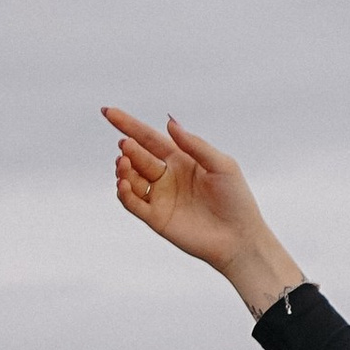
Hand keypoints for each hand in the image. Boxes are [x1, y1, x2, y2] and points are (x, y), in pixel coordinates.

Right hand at [103, 107, 304, 317]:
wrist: (240, 238)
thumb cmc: (236, 199)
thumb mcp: (221, 165)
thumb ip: (195, 145)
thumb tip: (170, 122)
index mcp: (181, 159)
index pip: (149, 138)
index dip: (129, 124)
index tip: (109, 112)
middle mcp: (167, 176)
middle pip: (138, 156)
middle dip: (129, 148)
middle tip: (126, 145)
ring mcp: (159, 197)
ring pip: (130, 178)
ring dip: (123, 169)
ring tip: (123, 162)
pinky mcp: (156, 218)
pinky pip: (133, 203)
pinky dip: (124, 192)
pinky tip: (123, 183)